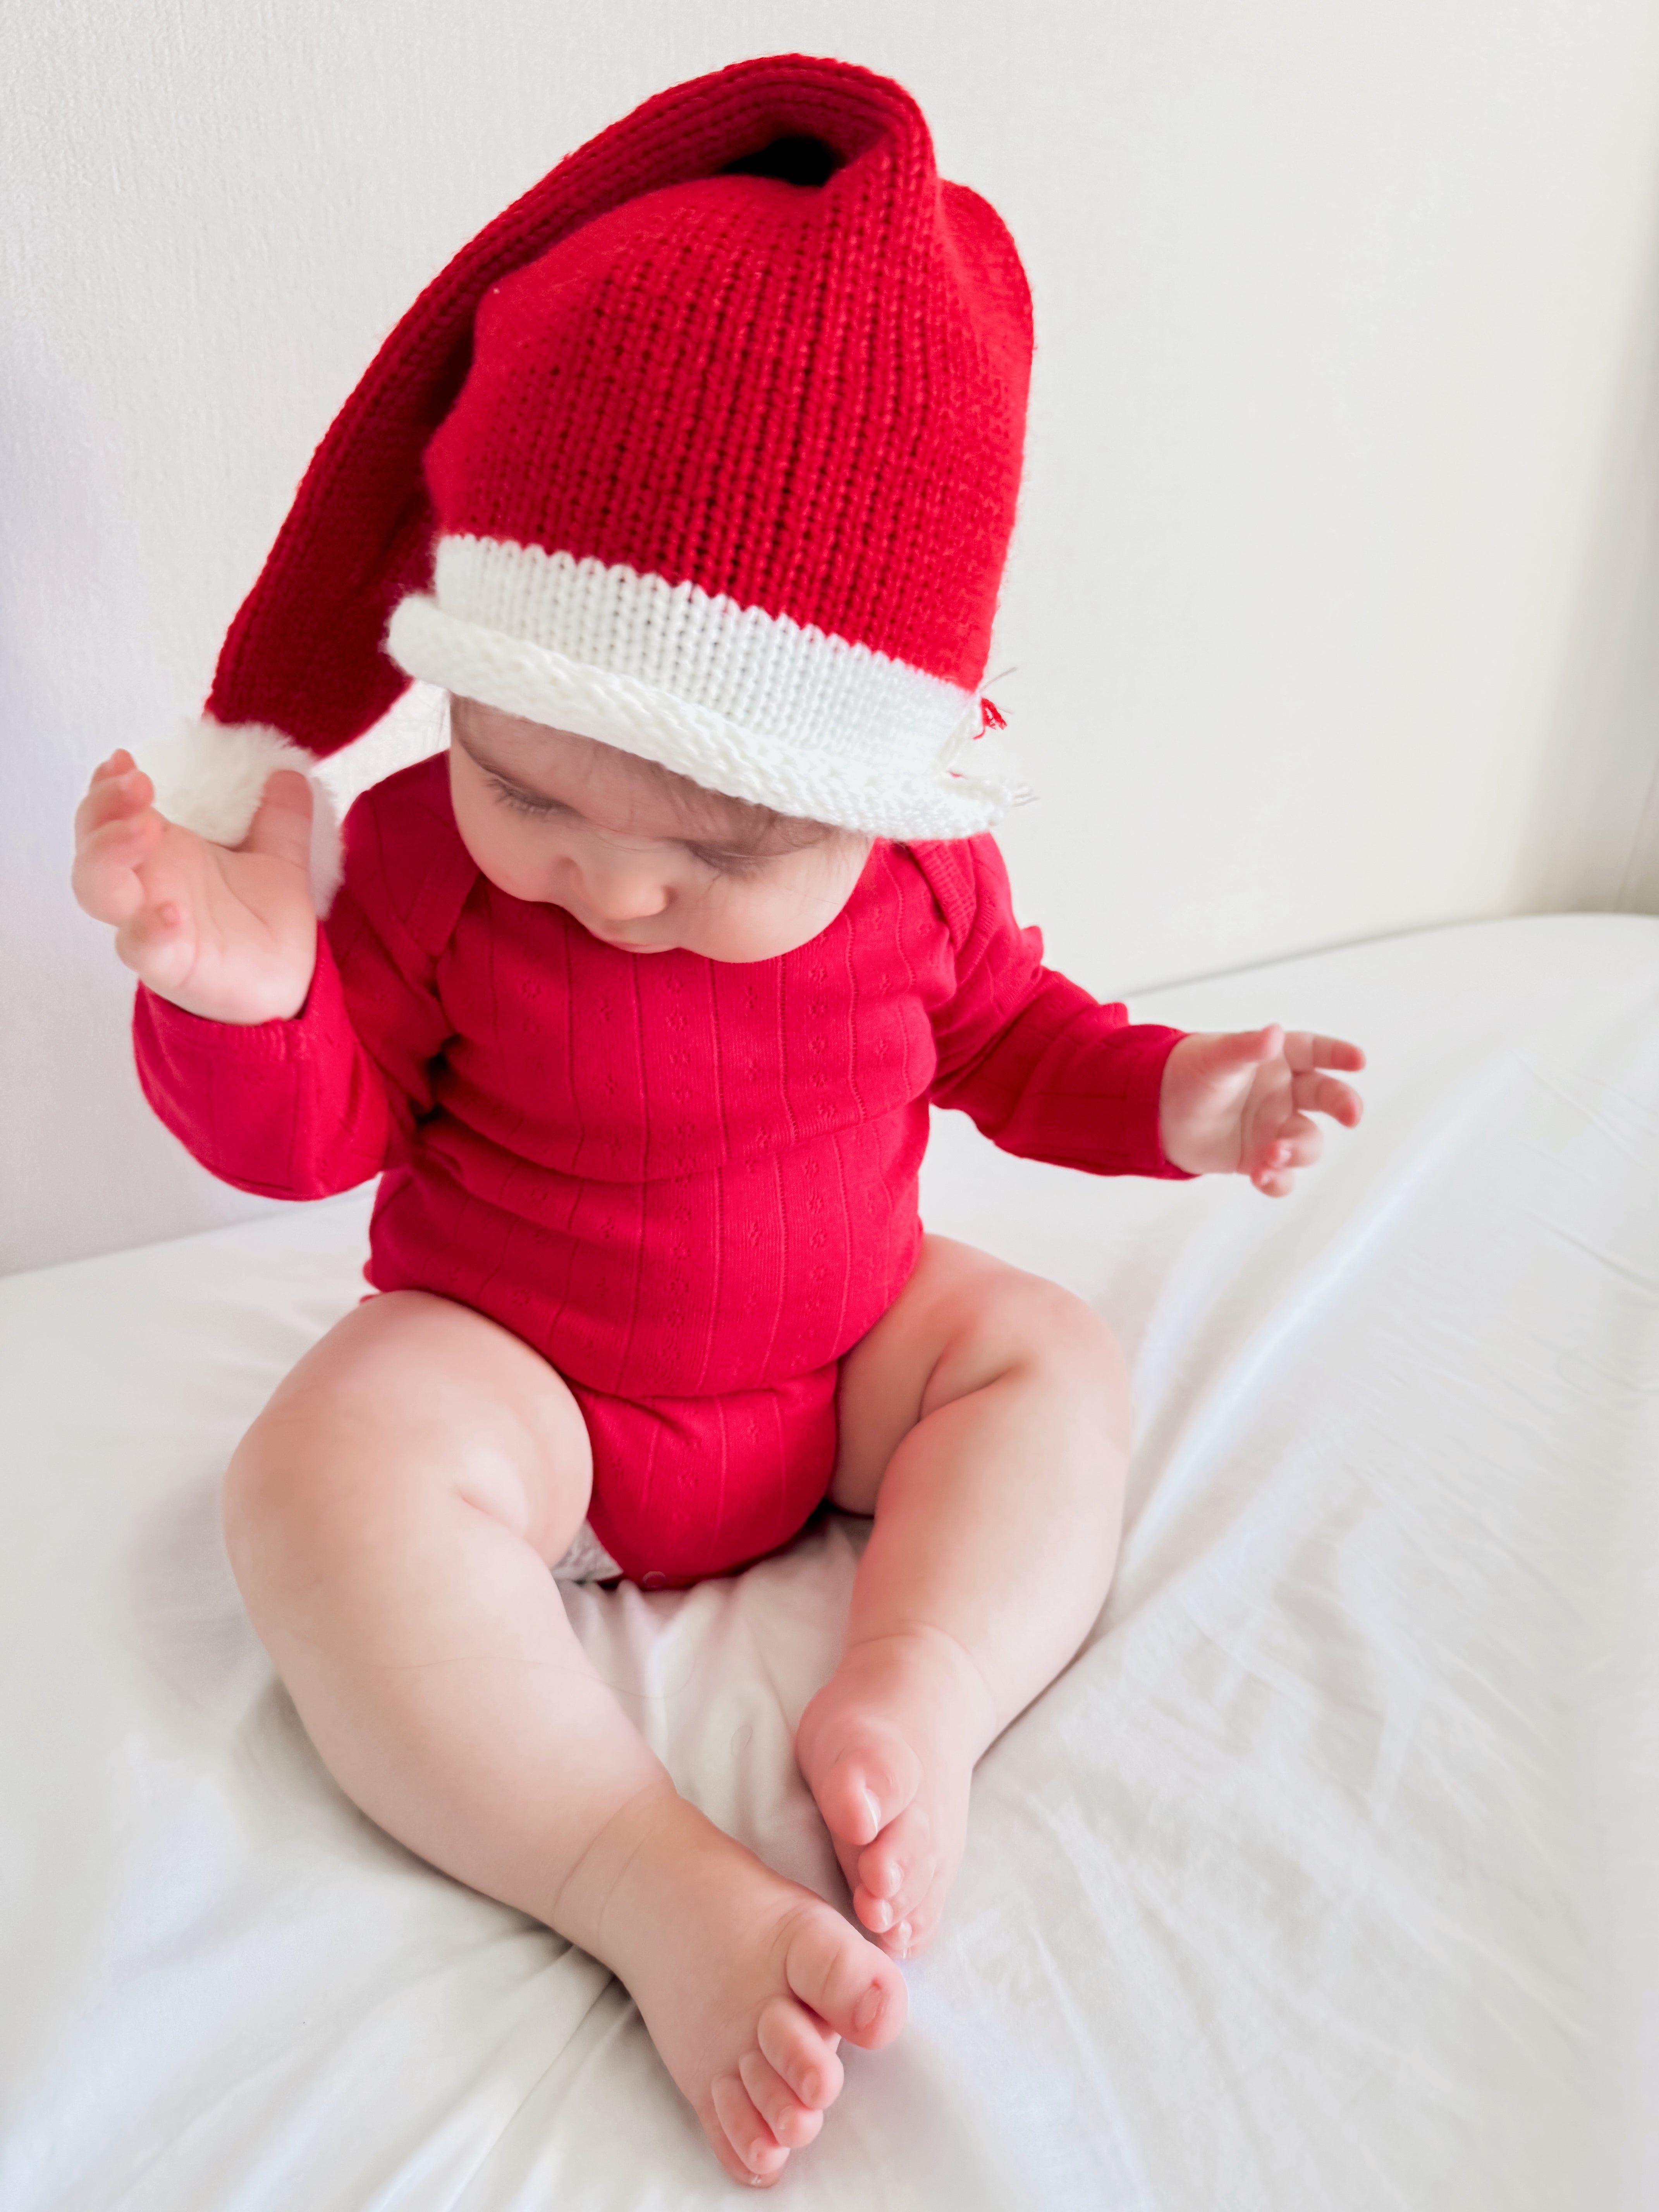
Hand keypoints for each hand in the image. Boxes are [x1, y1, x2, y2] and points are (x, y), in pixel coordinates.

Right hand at [71, 748, 317, 1023]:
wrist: (287, 988)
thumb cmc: (264, 926)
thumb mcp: (280, 861)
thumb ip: (282, 819)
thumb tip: (292, 773)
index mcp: (164, 857)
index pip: (110, 815)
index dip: (106, 786)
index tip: (125, 759)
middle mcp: (146, 889)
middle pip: (91, 846)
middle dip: (103, 810)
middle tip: (140, 784)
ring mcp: (150, 926)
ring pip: (97, 890)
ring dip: (110, 852)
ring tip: (148, 826)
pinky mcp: (170, 966)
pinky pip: (140, 949)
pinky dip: (147, 930)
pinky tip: (170, 912)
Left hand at [1159, 1025, 1364, 1195]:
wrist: (1155, 1114)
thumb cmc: (1187, 1074)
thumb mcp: (1215, 1059)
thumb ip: (1246, 1048)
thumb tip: (1274, 1033)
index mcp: (1276, 1060)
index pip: (1314, 1052)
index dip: (1337, 1055)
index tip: (1358, 1060)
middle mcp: (1283, 1093)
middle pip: (1326, 1097)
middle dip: (1343, 1105)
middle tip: (1351, 1116)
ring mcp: (1274, 1127)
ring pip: (1307, 1142)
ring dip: (1297, 1151)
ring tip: (1271, 1154)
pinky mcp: (1258, 1157)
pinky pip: (1282, 1174)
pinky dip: (1278, 1180)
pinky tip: (1262, 1177)